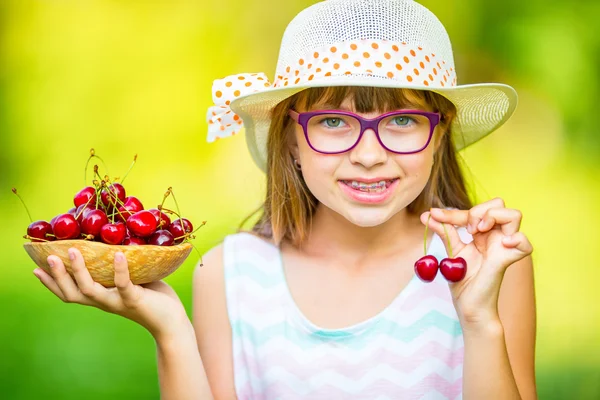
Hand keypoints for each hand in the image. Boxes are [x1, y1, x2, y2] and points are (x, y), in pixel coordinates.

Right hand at [33, 248, 190, 340]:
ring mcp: (118, 302)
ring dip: (79, 271)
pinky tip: (118, 254)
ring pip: (90, 290)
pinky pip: (124, 285)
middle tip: (47, 258)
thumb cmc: (153, 298)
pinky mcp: (135, 300)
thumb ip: (121, 267)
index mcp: (101, 297)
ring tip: (73, 251)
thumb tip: (116, 242)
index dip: (52, 283)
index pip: (69, 292)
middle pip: (72, 293)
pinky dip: (120, 270)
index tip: (35, 268)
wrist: (171, 322)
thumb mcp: (132, 280)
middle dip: (57, 277)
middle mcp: (104, 302)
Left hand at [420, 198, 532, 329]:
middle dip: (479, 210)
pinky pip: (525, 243)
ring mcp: (504, 247)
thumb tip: (426, 215)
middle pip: (499, 204)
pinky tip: (501, 243)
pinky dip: (517, 238)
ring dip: (493, 217)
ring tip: (478, 231)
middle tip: (467, 229)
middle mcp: (496, 237)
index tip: (434, 214)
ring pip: (514, 215)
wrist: (468, 306)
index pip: (475, 211)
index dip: (454, 212)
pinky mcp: (508, 259)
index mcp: (483, 234)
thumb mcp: (452, 252)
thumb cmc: (463, 281)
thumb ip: (444, 232)